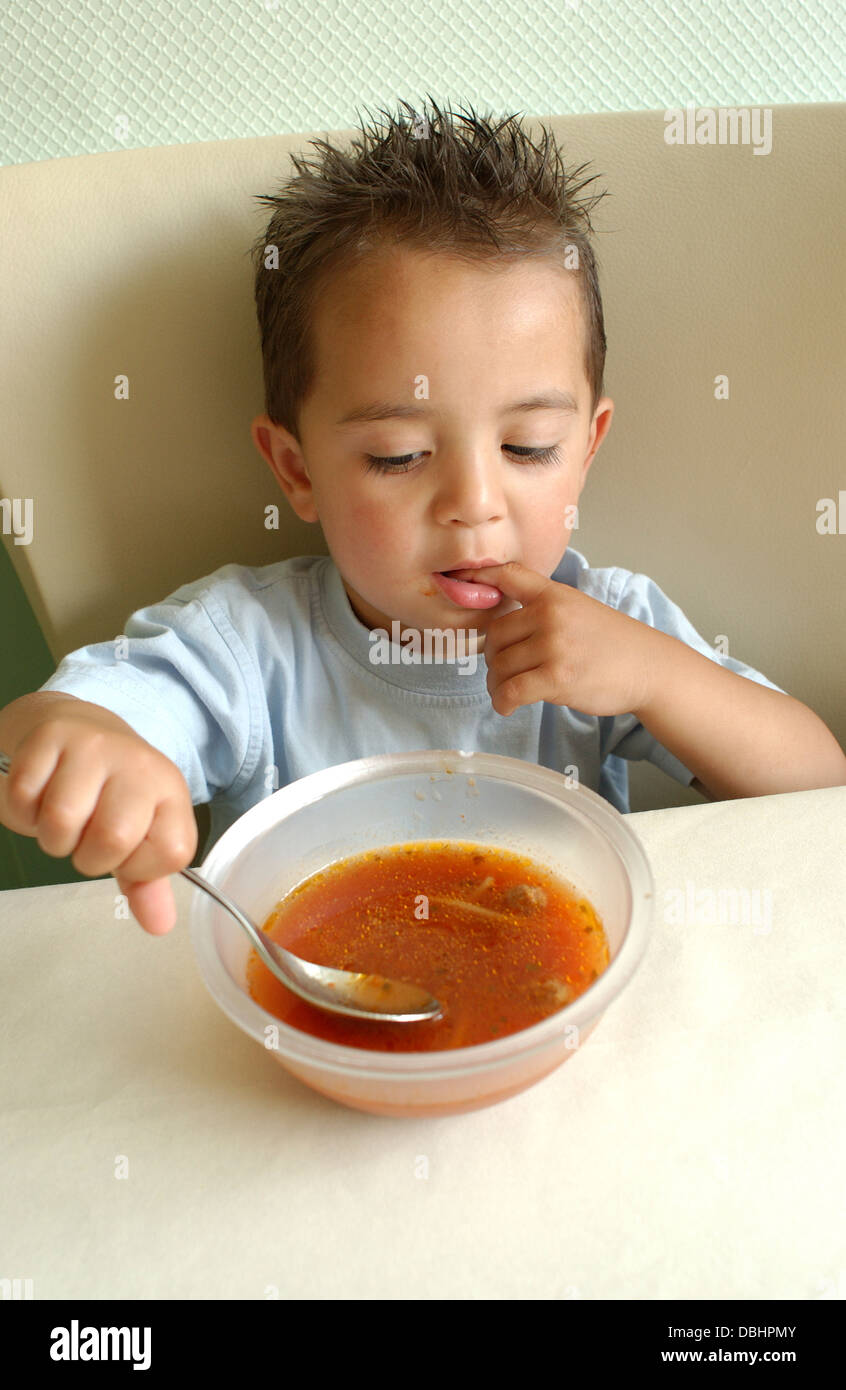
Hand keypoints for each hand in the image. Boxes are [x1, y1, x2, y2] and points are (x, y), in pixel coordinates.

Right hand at [0, 703, 196, 933]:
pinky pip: (24, 797)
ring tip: (61, 817)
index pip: (171, 853)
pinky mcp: (50, 736)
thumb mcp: (137, 832)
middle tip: (85, 836)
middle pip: (113, 839)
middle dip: (87, 856)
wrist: (77, 726)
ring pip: (62, 821)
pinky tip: (38, 795)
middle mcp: (138, 764)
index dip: (140, 868)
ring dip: (51, 836)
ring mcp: (94, 746)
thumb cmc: (107, 791)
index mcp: (169, 791)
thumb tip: (159, 925)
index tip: (125, 852)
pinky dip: (22, 811)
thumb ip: (147, 882)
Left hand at [469, 561, 662, 716]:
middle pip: (494, 635)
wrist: (649, 667)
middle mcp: (551, 615)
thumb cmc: (612, 643)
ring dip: (497, 683)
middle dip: (492, 657)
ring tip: (508, 691)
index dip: (478, 577)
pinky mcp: (557, 677)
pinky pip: (511, 691)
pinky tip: (506, 706)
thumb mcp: (579, 609)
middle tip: (502, 671)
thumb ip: (544, 609)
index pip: (508, 576)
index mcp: (554, 595)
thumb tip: (501, 629)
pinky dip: (502, 702)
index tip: (457, 581)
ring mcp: (554, 645)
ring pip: (499, 666)